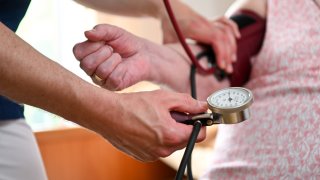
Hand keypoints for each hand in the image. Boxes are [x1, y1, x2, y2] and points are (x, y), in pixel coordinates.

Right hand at [73, 24, 152, 89]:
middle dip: (102, 53)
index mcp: (86, 55)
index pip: (77, 52)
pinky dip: (121, 69)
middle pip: (86, 64)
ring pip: (100, 72)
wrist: (144, 54)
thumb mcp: (113, 32)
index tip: (103, 41)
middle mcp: (90, 69)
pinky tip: (123, 67)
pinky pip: (112, 78)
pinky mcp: (112, 86)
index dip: (91, 45)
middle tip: (112, 50)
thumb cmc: (126, 43)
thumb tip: (87, 33)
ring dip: (113, 60)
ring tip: (118, 57)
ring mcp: (100, 79)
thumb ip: (100, 30)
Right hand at [92, 89, 207, 161]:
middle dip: (183, 126)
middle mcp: (164, 150)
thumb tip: (203, 107)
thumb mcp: (165, 98)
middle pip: (185, 139)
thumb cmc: (134, 105)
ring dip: (169, 132)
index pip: (200, 134)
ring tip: (155, 118)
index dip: (201, 123)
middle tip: (170, 113)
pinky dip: (157, 138)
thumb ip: (188, 103)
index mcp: (172, 136)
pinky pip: (158, 148)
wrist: (107, 115)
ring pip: (171, 144)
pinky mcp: (142, 156)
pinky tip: (146, 126)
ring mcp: (152, 155)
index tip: (195, 115)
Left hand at [159, 1, 239, 72]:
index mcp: (195, 27)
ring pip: (227, 31)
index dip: (221, 53)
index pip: (216, 39)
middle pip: (224, 37)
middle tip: (227, 70)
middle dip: (228, 54)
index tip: (221, 66)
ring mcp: (209, 21)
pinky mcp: (210, 20)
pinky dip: (233, 29)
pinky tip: (237, 37)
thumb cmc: (168, 23)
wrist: (169, 6)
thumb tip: (175, 66)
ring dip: (232, 46)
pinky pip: (226, 22)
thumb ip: (173, 52)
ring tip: (231, 60)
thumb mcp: (167, 39)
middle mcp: (205, 23)